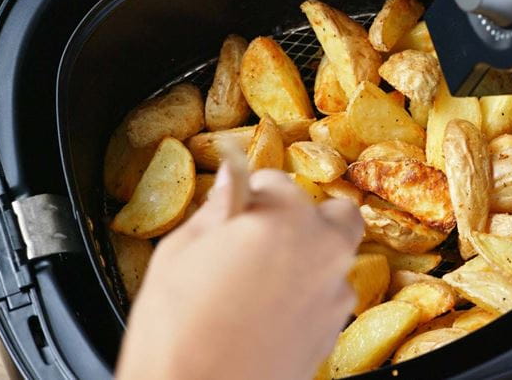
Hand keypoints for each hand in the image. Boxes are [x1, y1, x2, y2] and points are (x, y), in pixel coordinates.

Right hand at [116, 166, 362, 379]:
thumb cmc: (177, 332)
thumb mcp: (178, 253)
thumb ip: (216, 209)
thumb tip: (231, 181)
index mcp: (284, 218)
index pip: (275, 180)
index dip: (249, 193)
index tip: (234, 208)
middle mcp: (322, 250)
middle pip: (333, 214)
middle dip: (303, 217)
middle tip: (261, 235)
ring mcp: (334, 294)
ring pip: (333, 257)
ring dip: (307, 257)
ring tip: (258, 283)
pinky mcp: (333, 331)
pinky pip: (327, 296)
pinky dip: (306, 294)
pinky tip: (267, 312)